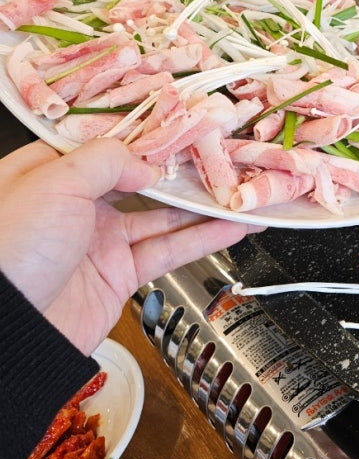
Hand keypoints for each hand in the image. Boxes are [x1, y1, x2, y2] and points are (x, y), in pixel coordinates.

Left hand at [0, 138, 261, 354]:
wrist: (7, 330)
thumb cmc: (11, 249)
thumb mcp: (55, 182)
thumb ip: (108, 161)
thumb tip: (147, 165)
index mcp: (51, 175)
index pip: (106, 146)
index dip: (145, 137)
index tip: (182, 127)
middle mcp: (77, 205)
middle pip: (140, 180)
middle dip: (179, 171)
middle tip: (218, 158)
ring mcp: (100, 241)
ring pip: (162, 216)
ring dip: (200, 207)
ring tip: (236, 193)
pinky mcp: (120, 276)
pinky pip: (168, 251)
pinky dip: (203, 240)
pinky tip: (230, 228)